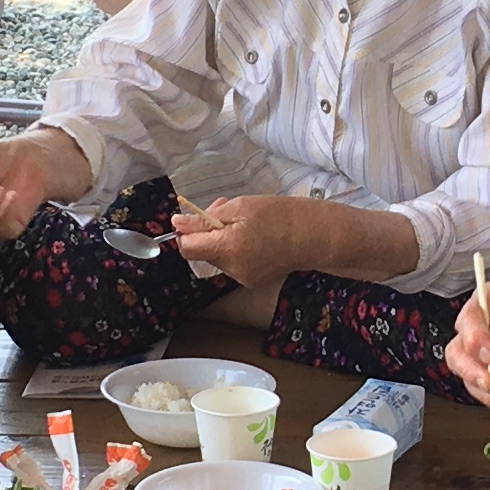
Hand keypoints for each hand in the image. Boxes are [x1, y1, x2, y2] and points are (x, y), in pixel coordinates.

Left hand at [169, 193, 325, 289]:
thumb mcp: (238, 208)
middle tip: (225, 209)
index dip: (186, 232)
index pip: (187, 248)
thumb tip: (176, 224)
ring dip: (222, 238)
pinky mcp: (253, 281)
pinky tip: (253, 236)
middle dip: (208, 231)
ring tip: (244, 221)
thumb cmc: (279, 215)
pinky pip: (233, 263)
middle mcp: (232, 269)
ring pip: (218, 257)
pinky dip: (236, 249)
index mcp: (227, 248)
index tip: (194, 219)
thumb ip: (205, 219)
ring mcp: (242, 278)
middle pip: (203, 252)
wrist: (313, 235)